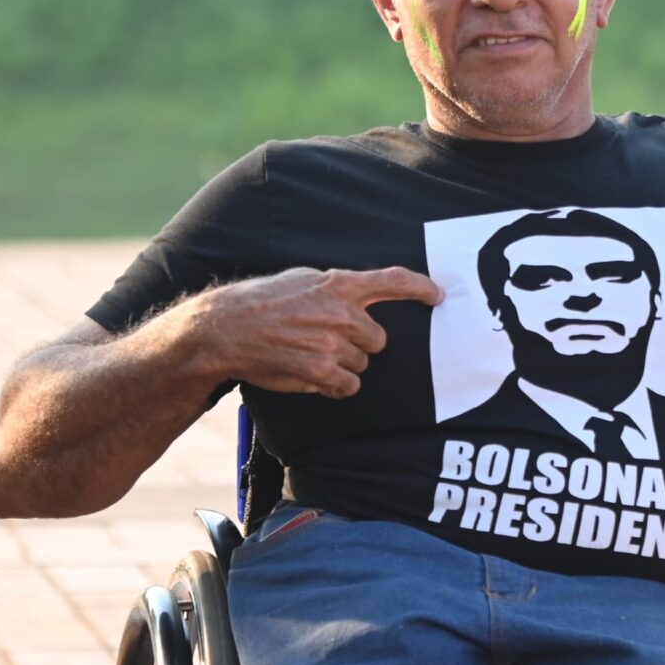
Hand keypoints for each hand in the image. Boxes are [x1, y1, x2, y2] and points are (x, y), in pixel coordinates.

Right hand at [203, 265, 441, 396]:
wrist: (226, 329)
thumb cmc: (263, 301)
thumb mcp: (302, 279)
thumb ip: (336, 288)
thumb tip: (362, 296)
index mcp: (339, 285)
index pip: (393, 281)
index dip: (421, 288)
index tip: (438, 295)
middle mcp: (342, 313)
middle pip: (378, 339)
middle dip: (360, 342)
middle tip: (328, 338)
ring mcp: (333, 345)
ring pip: (362, 364)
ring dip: (343, 363)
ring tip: (309, 353)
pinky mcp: (322, 372)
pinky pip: (349, 386)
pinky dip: (335, 385)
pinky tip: (310, 372)